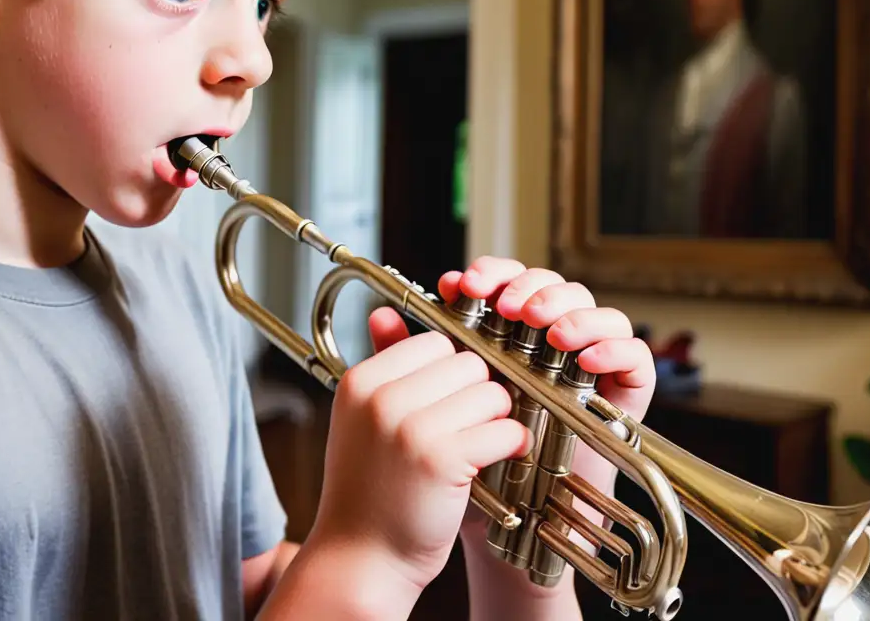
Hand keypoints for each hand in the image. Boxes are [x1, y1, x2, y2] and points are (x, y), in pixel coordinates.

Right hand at [305, 312, 531, 599]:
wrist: (361, 557)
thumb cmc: (367, 490)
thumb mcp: (362, 419)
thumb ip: (381, 364)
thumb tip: (384, 313)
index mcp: (362, 381)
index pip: (434, 342)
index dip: (452, 372)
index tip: (450, 401)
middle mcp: (382, 398)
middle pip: (467, 362)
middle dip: (478, 393)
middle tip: (468, 427)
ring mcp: (411, 427)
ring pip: (491, 392)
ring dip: (496, 419)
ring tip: (477, 447)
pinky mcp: (443, 459)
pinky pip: (503, 429)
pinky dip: (509, 445)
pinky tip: (493, 462)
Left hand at [433, 258, 654, 607]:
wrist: (495, 530)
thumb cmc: (462, 466)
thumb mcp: (428, 408)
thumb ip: (407, 362)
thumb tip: (380, 314)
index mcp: (505, 337)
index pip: (506, 283)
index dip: (488, 274)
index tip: (459, 285)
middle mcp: (548, 345)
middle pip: (551, 287)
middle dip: (527, 284)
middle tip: (504, 304)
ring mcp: (587, 368)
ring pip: (595, 310)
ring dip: (570, 309)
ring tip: (543, 327)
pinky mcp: (622, 397)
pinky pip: (634, 356)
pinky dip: (613, 347)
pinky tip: (584, 359)